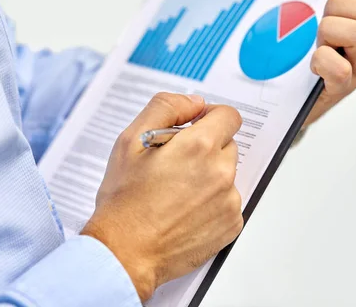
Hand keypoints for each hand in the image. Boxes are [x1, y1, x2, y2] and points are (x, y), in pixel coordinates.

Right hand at [81, 93, 242, 301]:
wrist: (125, 253)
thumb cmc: (124, 201)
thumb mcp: (130, 141)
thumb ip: (166, 107)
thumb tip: (195, 102)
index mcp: (199, 147)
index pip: (229, 116)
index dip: (210, 117)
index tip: (195, 127)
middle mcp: (221, 172)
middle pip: (227, 144)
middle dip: (206, 148)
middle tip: (174, 165)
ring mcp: (229, 201)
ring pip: (227, 174)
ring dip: (209, 175)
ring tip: (176, 192)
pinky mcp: (231, 225)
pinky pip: (228, 201)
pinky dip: (212, 202)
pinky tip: (185, 211)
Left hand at [305, 0, 355, 125]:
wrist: (289, 92)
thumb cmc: (305, 49)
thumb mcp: (327, 14)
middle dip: (340, 7)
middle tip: (325, 24)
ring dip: (329, 32)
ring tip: (319, 44)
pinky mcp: (340, 88)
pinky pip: (340, 68)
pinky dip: (322, 61)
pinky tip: (314, 65)